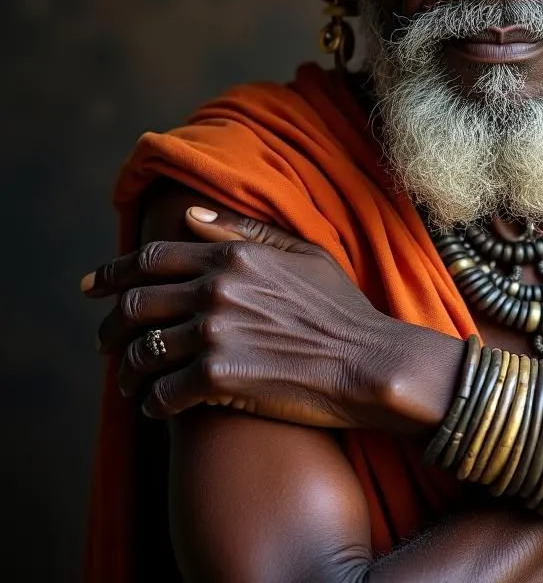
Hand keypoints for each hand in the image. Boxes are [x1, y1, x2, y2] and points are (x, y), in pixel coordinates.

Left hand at [83, 208, 405, 427]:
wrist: (369, 363)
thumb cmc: (342, 308)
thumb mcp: (304, 254)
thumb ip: (245, 232)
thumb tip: (190, 217)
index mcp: (234, 256)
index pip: (153, 257)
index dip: (114, 271)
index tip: (92, 287)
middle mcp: (217, 289)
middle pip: (136, 303)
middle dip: (112, 324)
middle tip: (105, 342)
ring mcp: (215, 333)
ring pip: (142, 351)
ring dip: (129, 371)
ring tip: (131, 383)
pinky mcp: (218, 378)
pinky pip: (162, 394)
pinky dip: (153, 404)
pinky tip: (157, 407)